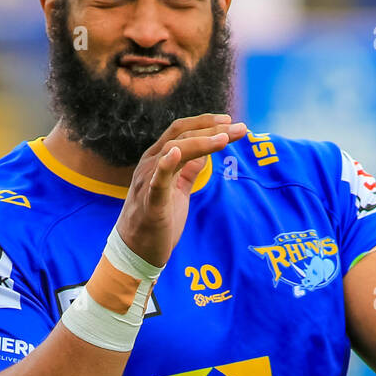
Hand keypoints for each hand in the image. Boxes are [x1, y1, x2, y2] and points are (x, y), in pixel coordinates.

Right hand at [116, 113, 246, 266]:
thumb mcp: (177, 191)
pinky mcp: (150, 204)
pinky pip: (157, 182)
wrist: (136, 253)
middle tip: (239, 128)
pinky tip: (176, 153)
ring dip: (200, 143)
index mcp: (157, 160)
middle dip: (211, 129)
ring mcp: (148, 182)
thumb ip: (187, 171)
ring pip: (173, 152)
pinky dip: (165, 166)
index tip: (229, 121)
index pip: (181, 131)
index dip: (204, 123)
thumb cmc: (157, 222)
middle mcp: (150, 165)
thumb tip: (205, 154)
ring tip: (224, 139)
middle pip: (181, 136)